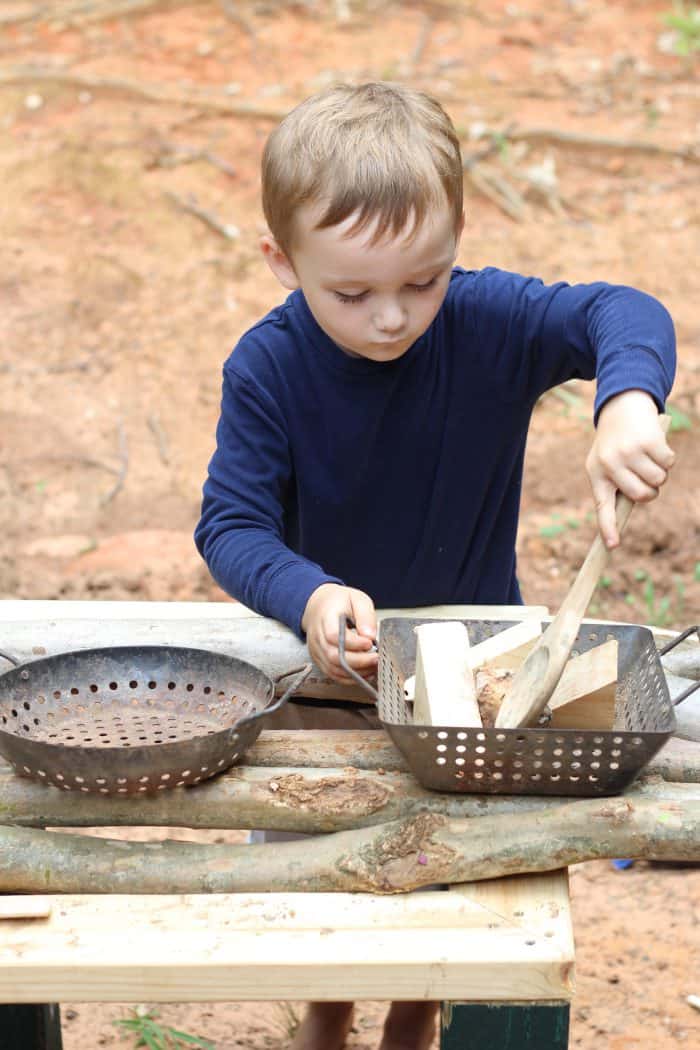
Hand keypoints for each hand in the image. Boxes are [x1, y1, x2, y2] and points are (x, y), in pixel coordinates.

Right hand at [301, 583, 377, 683]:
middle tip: (376, 658)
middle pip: (334, 656)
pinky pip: (333, 674)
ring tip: (373, 666)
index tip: (369, 643)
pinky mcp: (320, 660)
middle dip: (358, 661)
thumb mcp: (357, 599)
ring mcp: (317, 650)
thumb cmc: (339, 602)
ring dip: (356, 672)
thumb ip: (365, 616)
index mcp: (325, 617)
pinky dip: (349, 678)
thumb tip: (370, 635)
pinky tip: (364, 673)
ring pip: (333, 669)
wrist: (319, 606)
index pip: (333, 635)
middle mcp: (317, 636)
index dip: (353, 643)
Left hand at [586, 390, 674, 548]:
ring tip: (647, 457)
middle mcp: (610, 464)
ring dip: (660, 472)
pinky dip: (667, 457)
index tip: (612, 546)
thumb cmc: (613, 443)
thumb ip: (614, 488)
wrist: (621, 406)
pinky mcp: (648, 440)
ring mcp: (629, 453)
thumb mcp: (604, 463)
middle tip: (645, 476)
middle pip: (642, 496)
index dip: (608, 528)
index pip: (602, 507)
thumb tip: (620, 520)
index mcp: (597, 474)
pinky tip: (655, 445)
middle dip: (650, 491)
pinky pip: (669, 463)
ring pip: (658, 480)